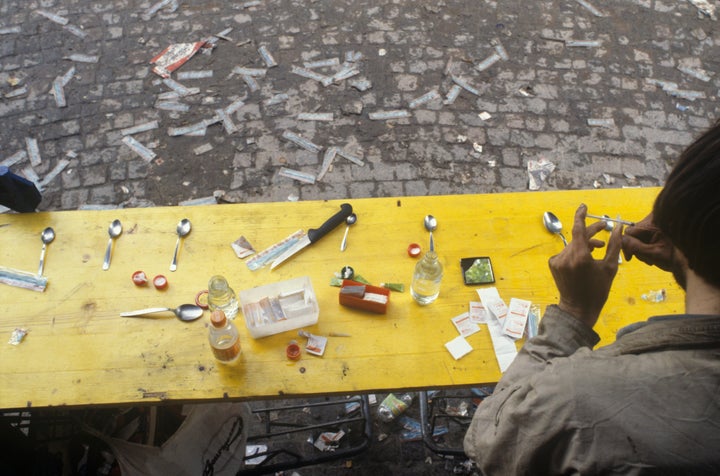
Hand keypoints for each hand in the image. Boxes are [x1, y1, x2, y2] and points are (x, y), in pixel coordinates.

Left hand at [548, 204, 622, 327]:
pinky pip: (566, 252)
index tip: (584, 206)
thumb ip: (614, 245)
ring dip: (585, 244)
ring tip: (598, 248)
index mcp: (579, 257)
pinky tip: (584, 261)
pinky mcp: (553, 264)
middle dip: (591, 232)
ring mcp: (557, 261)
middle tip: (604, 228)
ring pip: (573, 244)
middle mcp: (565, 257)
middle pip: (578, 237)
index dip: (581, 215)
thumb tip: (617, 227)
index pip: (578, 229)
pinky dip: (576, 252)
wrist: (579, 308)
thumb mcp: (610, 267)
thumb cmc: (597, 289)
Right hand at [621, 213, 673, 271]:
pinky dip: (647, 245)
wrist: (690, 260)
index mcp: (654, 223)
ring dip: (642, 248)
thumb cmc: (676, 257)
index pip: (630, 232)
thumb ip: (635, 247)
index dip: (627, 245)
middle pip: (634, 233)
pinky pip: (645, 235)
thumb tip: (621, 241)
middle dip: (637, 248)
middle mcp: (655, 219)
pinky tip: (655, 252)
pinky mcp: (658, 227)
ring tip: (653, 257)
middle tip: (646, 258)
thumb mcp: (653, 254)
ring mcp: (657, 223)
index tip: (630, 257)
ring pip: (639, 236)